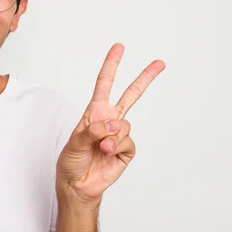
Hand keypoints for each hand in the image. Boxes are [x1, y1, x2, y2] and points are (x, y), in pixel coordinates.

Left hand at [56, 43, 165, 203]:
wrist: (78, 184)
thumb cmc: (72, 160)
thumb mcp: (75, 141)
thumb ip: (92, 130)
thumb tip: (114, 124)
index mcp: (95, 112)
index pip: (104, 84)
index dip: (111, 65)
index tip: (119, 47)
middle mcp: (109, 120)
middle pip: (131, 95)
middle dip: (145, 78)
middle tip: (160, 63)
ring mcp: (119, 135)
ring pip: (125, 125)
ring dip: (112, 136)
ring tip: (101, 147)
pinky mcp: (126, 150)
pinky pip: (128, 142)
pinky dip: (117, 147)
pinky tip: (108, 153)